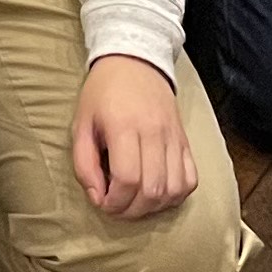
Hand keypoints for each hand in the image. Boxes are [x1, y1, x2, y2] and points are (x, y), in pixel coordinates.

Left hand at [70, 56, 195, 218]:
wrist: (135, 61)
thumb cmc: (102, 93)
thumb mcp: (81, 124)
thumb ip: (83, 164)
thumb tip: (97, 197)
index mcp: (124, 126)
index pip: (127, 179)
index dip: (114, 202)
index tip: (103, 202)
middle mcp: (154, 132)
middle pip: (152, 190)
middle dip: (132, 210)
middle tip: (117, 206)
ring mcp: (174, 136)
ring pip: (174, 189)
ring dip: (154, 206)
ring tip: (136, 201)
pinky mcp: (185, 140)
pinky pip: (191, 178)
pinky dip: (176, 194)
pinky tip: (157, 192)